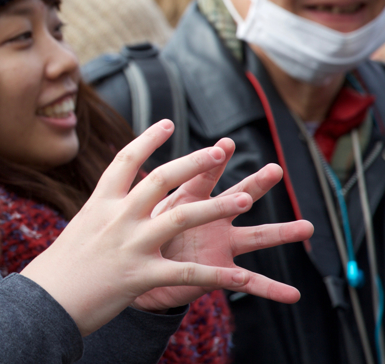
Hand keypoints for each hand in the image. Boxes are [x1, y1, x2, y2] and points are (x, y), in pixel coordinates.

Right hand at [19, 120, 306, 335]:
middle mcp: (117, 218)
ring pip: (180, 218)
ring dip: (215, 207)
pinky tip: (241, 275)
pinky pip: (186, 273)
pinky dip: (217, 276)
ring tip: (245, 199)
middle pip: (160, 179)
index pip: (126, 160)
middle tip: (218, 150)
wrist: (46, 301)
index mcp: (101, 203)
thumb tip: (109, 202)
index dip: (148, 140)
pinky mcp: (141, 276)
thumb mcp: (80, 229)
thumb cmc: (60, 267)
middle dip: (192, 163)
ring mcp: (130, 245)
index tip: (168, 124)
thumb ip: (102, 214)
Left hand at [133, 137, 312, 311]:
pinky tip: (293, 295)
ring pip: (255, 236)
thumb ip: (148, 186)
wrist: (135, 270)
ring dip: (281, 232)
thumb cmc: (140, 231)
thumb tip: (132, 151)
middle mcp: (210, 218)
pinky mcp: (219, 272)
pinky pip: (248, 283)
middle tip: (275, 169)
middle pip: (237, 197)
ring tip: (307, 227)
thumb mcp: (143, 207)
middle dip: (256, 184)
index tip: (226, 144)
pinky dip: (270, 289)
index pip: (203, 176)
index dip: (214, 161)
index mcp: (189, 199)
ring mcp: (219, 244)